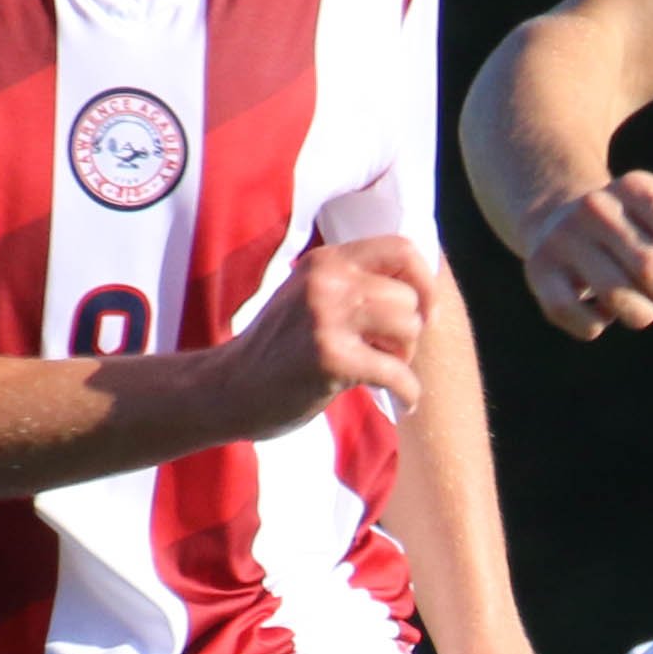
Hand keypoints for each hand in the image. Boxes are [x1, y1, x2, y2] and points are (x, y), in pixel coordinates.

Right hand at [220, 236, 435, 428]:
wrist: (227, 389)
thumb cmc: (277, 350)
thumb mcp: (310, 298)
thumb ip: (354, 286)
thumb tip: (424, 291)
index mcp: (326, 261)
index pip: (401, 249)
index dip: (424, 282)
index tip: (425, 312)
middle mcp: (326, 281)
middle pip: (408, 297)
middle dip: (410, 332)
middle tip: (389, 355)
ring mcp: (326, 318)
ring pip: (408, 328)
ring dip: (405, 359)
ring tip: (383, 374)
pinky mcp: (330, 358)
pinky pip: (397, 373)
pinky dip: (408, 394)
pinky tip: (402, 404)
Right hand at [514, 169, 652, 339]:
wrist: (558, 219)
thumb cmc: (638, 223)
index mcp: (638, 185)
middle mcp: (597, 206)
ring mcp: (564, 238)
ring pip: (624, 304)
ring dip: (640, 313)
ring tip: (632, 298)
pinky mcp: (538, 272)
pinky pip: (586, 323)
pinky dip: (599, 325)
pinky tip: (596, 306)